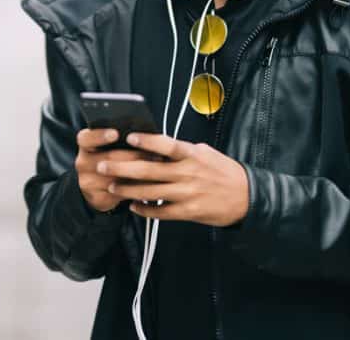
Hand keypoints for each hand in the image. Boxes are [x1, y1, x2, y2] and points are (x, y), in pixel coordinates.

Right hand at [75, 128, 160, 212]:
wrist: (95, 187)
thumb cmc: (109, 159)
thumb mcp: (107, 146)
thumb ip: (120, 140)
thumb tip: (143, 135)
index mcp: (85, 145)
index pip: (87, 138)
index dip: (100, 135)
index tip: (116, 133)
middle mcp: (83, 162)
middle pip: (108, 157)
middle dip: (135, 155)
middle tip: (156, 154)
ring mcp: (88, 182)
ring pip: (116, 177)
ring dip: (139, 173)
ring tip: (157, 168)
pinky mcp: (97, 198)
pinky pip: (120, 192)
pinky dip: (137, 188)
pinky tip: (150, 184)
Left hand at [97, 133, 248, 226]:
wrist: (247, 197)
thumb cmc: (223, 171)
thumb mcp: (205, 153)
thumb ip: (181, 150)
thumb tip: (157, 142)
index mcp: (192, 155)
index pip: (166, 145)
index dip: (147, 141)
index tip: (128, 136)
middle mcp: (187, 173)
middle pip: (149, 169)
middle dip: (122, 167)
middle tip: (102, 165)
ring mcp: (187, 194)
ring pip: (150, 192)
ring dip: (128, 190)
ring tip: (111, 187)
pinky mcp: (189, 212)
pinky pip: (161, 212)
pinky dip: (145, 210)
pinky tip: (132, 207)